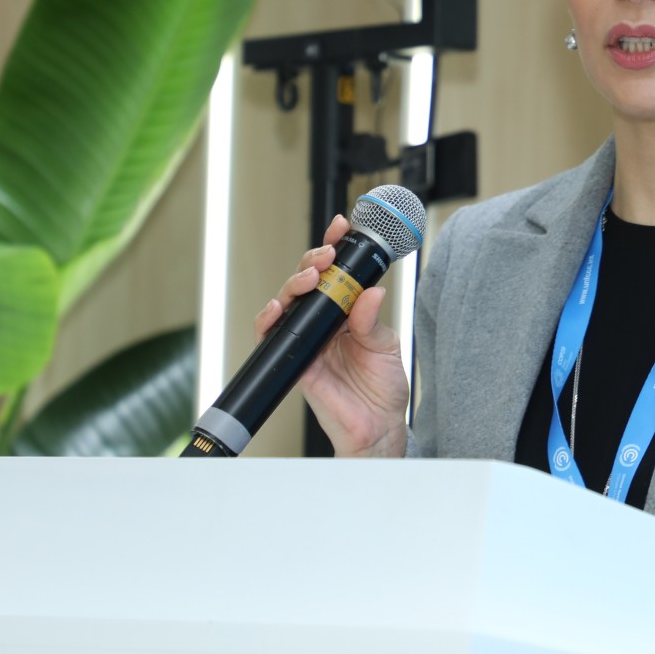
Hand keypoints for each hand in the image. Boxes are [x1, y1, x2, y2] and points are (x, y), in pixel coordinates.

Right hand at [255, 214, 409, 457]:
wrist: (376, 427)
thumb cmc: (383, 388)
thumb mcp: (385, 347)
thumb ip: (372, 320)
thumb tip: (372, 291)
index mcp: (349, 311)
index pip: (338, 273)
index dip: (336, 247)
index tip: (341, 226)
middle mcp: (325, 320)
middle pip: (309, 280)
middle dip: (313, 260)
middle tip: (326, 256)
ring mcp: (307, 338)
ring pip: (289, 300)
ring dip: (295, 282)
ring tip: (310, 277)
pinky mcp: (293, 358)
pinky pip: (272, 335)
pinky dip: (269, 318)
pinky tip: (277, 306)